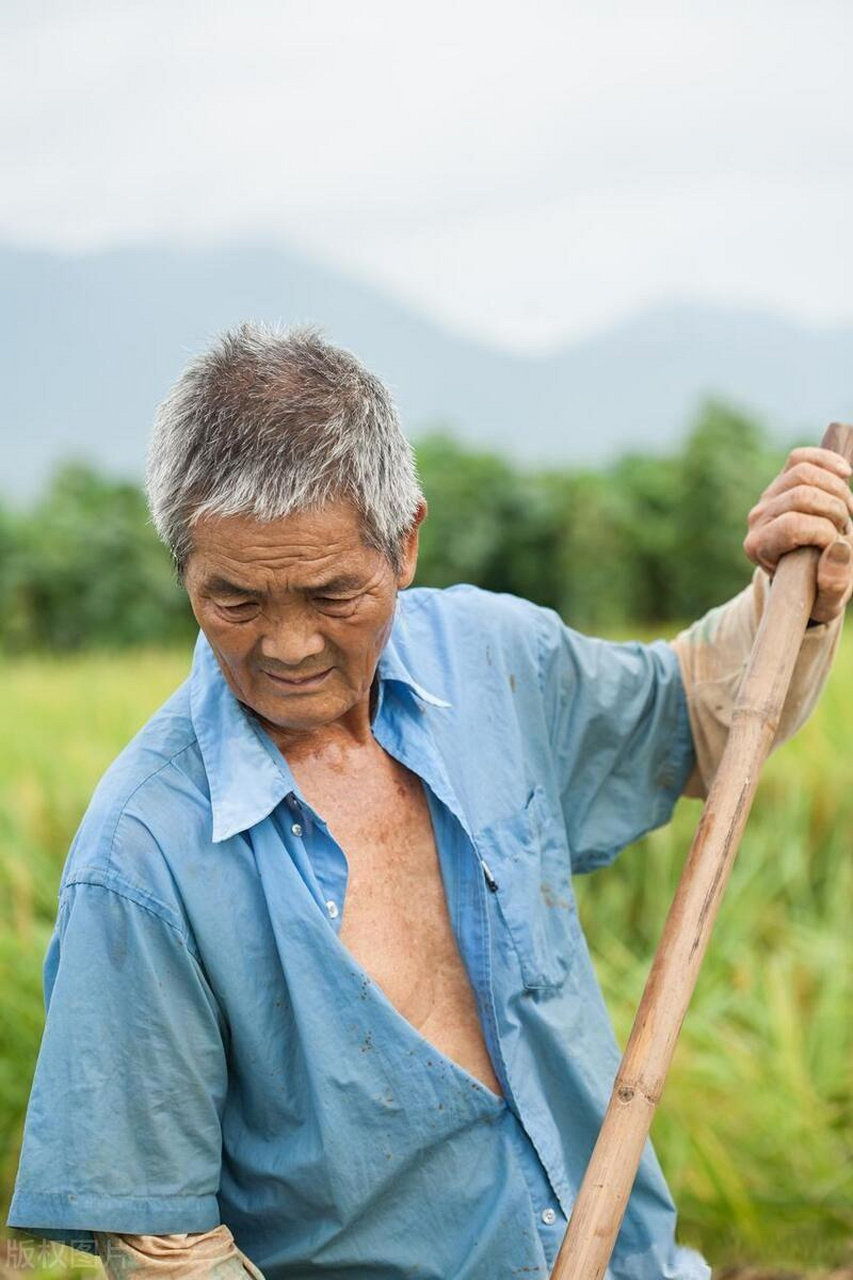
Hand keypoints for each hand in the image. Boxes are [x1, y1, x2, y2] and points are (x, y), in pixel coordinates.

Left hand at [743, 446, 852, 622]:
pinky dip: (827, 462)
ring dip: (837, 490)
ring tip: (847, 512)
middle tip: (847, 528)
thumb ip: (834, 583)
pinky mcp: (781, 480)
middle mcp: (757, 519)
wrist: (805, 573)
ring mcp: (768, 496)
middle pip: (801, 495)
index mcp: (760, 548)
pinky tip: (845, 474)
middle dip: (835, 509)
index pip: (793, 525)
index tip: (838, 544)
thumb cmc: (815, 587)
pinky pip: (801, 457)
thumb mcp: (826, 599)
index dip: (824, 531)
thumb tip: (839, 546)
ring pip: (804, 473)